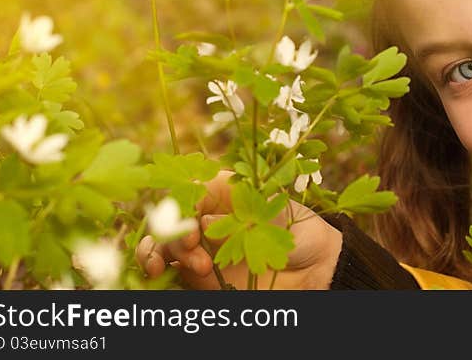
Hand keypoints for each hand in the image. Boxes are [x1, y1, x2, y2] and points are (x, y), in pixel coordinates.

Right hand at [135, 170, 342, 288]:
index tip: (191, 229)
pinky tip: (160, 276)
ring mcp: (201, 248)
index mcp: (219, 193)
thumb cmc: (296, 227)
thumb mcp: (269, 208)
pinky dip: (157, 273)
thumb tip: (202, 223)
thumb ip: (235, 211)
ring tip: (177, 268)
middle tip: (192, 250)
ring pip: (160, 247)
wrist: (315, 266)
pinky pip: (170, 274)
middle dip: (169, 236)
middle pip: (166, 221)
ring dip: (157, 254)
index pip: (184, 195)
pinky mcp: (201, 277)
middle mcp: (205, 219)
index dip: (179, 211)